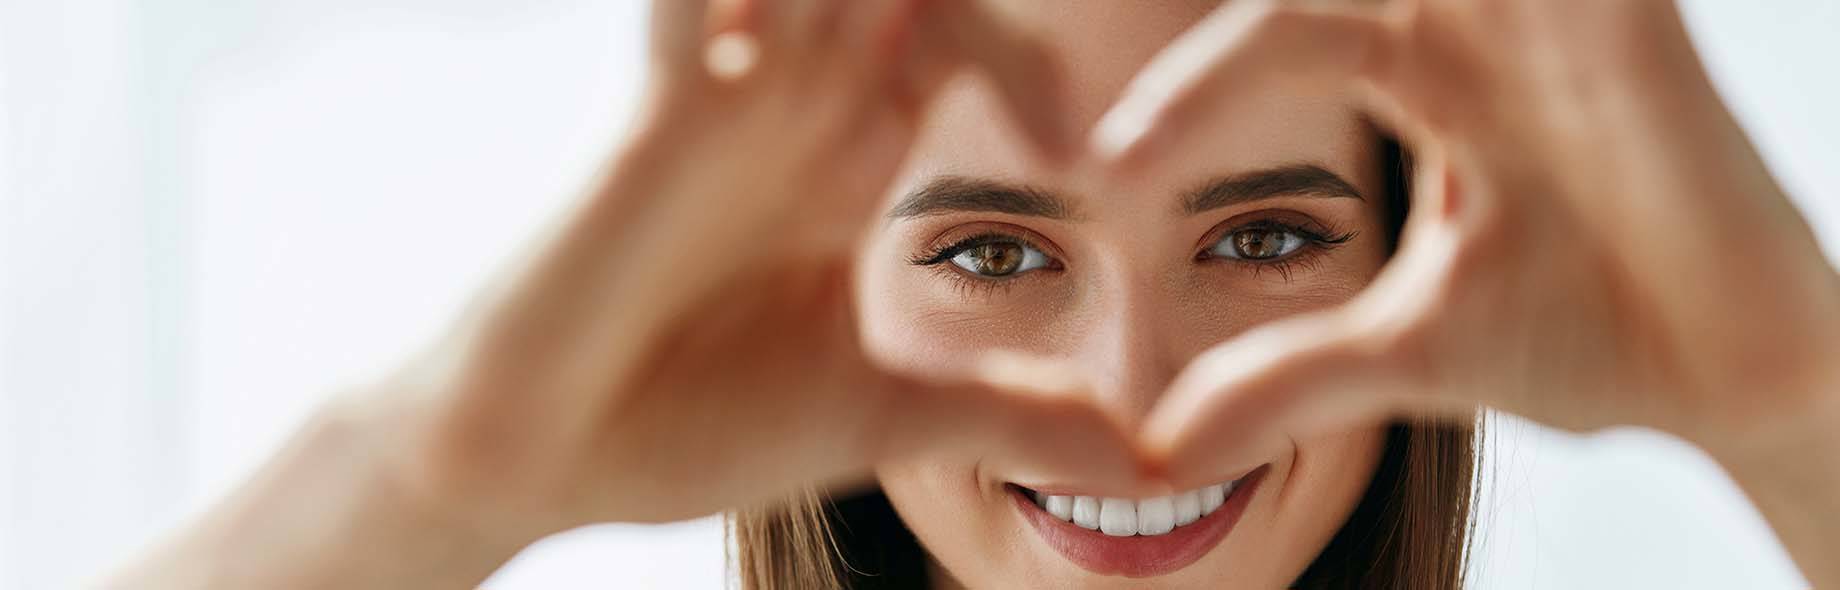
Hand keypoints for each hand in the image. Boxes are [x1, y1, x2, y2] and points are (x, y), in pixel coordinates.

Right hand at [384, 0, 1138, 534]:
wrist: (537, 456)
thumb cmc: (690, 422)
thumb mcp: (885, 414)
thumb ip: (1008, 415)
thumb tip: (1143, 466)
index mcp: (852, 153)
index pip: (965, 38)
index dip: (1031, 64)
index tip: (1082, 154)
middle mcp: (796, 99)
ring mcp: (730, 87)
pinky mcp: (664, 102)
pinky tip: (774, 12)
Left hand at [1098, 0, 1839, 495]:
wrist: (1733, 373)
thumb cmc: (1583, 337)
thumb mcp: (1404, 351)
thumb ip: (1285, 376)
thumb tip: (1159, 452)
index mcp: (1421, 76)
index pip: (1279, 39)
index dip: (1193, 97)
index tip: (1102, 169)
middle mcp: (1480, 27)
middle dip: (1246, 14)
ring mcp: (1557, 17)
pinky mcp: (1633, 20)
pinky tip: (1490, 3)